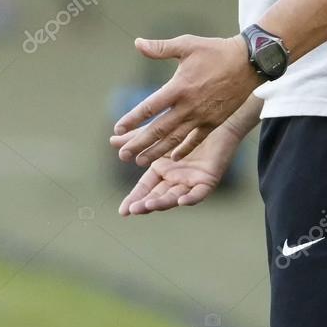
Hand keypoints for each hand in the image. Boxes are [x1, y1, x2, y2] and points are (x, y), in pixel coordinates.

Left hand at [109, 33, 259, 167]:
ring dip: (156, 151)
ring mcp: (202, 116)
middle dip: (140, 143)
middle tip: (123, 155)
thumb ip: (161, 48)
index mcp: (179, 87)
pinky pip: (196, 139)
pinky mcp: (214, 121)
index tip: (118, 127)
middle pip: (159, 129)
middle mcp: (188, 105)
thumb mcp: (187, 44)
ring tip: (141, 161)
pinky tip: (172, 157)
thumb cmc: (216, 50)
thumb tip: (137, 43)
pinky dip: (183, 149)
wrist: (249, 62)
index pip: (150, 106)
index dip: (133, 118)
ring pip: (175, 139)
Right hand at [118, 123, 239, 216]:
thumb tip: (112, 141)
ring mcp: (190, 181)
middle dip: (145, 204)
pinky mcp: (207, 180)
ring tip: (148, 205)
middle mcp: (175, 179)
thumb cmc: (187, 124)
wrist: (214, 116)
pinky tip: (182, 201)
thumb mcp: (158, 131)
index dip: (134, 199)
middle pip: (157, 196)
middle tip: (133, 210)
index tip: (122, 211)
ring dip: (162, 203)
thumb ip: (137, 138)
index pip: (145, 188)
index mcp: (162, 170)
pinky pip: (199, 193)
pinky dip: (190, 198)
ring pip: (175, 197)